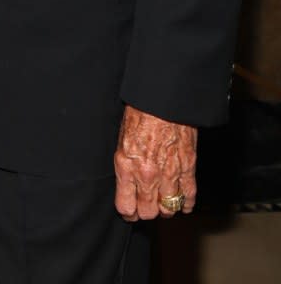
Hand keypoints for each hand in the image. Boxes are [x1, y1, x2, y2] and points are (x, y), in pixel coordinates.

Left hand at [114, 105, 196, 220]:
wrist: (162, 99)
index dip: (127, 211)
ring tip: (163, 201)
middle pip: (148, 212)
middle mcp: (147, 174)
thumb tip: (127, 182)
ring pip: (168, 208)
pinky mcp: (188, 167)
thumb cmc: (140, 112)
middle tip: (147, 205)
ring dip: (166, 207)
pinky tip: (183, 203)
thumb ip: (125, 164)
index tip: (129, 210)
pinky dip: (186, 203)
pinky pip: (189, 196)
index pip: (126, 206)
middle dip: (146, 211)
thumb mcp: (122, 139)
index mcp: (127, 166)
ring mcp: (169, 173)